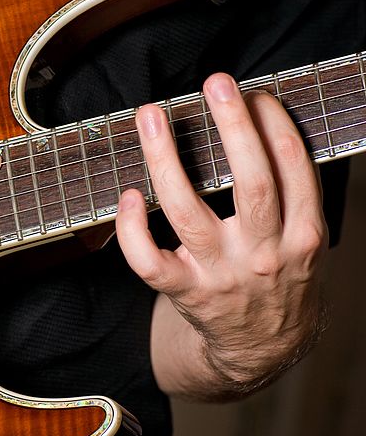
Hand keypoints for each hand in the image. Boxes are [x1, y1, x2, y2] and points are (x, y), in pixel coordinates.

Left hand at [115, 73, 328, 398]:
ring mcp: (221, 275)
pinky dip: (132, 228)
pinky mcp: (184, 292)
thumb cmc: (280, 282)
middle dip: (233, 127)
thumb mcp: (306, 242)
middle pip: (250, 182)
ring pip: (189, 211)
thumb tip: (262, 128)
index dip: (274, 125)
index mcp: (303, 236)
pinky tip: (129, 195)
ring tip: (151, 117)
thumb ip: (292, 196)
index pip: (294, 169)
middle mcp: (264, 255)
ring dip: (166, 159)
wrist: (262, 350)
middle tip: (215, 84)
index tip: (256, 93)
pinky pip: (148, 260)